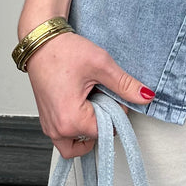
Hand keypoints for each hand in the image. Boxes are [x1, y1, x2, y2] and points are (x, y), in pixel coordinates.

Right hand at [25, 32, 154, 157]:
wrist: (41, 42)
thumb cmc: (64, 52)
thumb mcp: (101, 64)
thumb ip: (125, 84)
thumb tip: (145, 96)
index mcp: (70, 119)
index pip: (106, 130)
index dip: (115, 112)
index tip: (112, 95)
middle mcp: (57, 129)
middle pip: (92, 138)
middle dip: (102, 119)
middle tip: (101, 95)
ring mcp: (50, 127)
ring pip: (78, 143)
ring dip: (89, 127)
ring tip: (91, 101)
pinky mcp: (47, 122)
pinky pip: (66, 138)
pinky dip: (77, 127)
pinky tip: (83, 105)